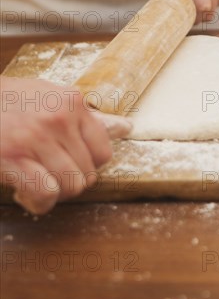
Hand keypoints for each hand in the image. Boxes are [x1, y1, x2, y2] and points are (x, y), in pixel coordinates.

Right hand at [0, 76, 131, 213]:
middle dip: (68, 180)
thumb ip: (87, 117)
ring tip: (33, 180)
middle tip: (45, 172)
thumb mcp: (51, 98)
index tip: (66, 162)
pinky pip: (47, 193)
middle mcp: (59, 117)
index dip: (86, 165)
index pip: (104, 152)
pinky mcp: (15, 157)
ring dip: (53, 192)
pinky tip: (23, 191)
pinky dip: (38, 201)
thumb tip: (127, 127)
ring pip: (71, 185)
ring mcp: (37, 137)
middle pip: (88, 173)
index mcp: (72, 102)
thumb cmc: (9, 104)